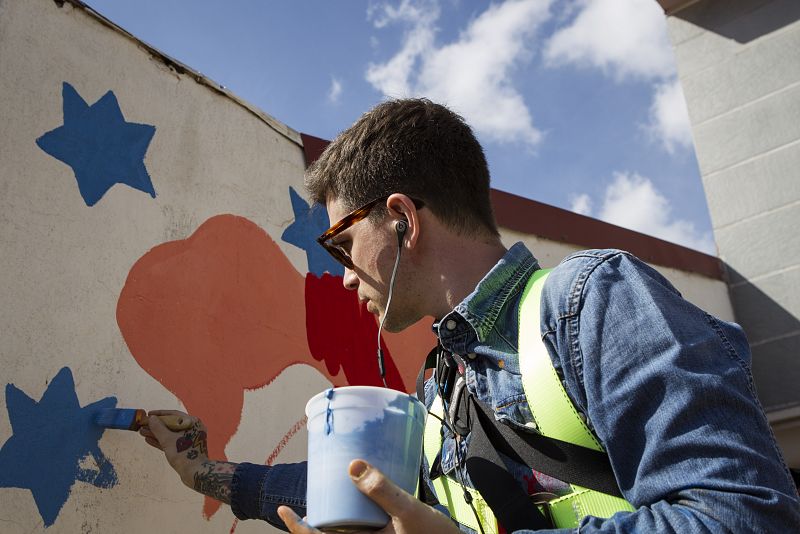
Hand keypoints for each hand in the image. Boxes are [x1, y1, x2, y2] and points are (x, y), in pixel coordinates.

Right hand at [139, 409, 207, 486]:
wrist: (196, 473)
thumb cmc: (184, 454)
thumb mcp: (168, 440)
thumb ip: (159, 428)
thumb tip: (151, 418)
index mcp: (192, 422)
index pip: (174, 414)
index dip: (160, 414)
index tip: (148, 414)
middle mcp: (193, 429)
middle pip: (171, 424)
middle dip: (156, 425)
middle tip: (143, 425)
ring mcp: (189, 439)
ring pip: (170, 433)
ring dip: (156, 433)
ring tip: (142, 432)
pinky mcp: (186, 449)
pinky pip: (172, 442)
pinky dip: (161, 441)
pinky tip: (149, 440)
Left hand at [277, 460, 458, 533]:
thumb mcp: (409, 511)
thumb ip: (383, 490)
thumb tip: (352, 466)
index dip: (297, 528)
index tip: (282, 510)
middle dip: (311, 522)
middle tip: (303, 498)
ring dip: (332, 520)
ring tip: (328, 495)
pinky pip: (361, 532)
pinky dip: (352, 519)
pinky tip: (358, 501)